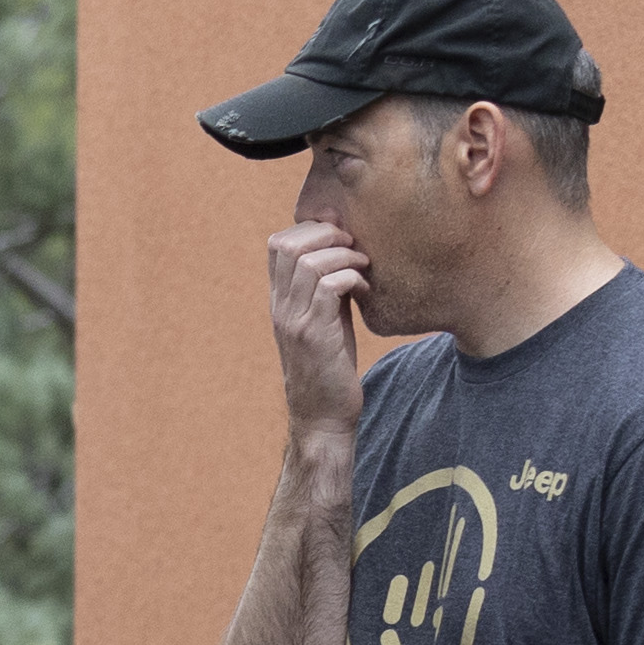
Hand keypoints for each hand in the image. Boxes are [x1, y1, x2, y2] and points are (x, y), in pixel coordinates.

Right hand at [267, 221, 368, 441]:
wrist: (323, 416)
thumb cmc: (329, 366)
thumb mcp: (323, 319)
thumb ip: (324, 287)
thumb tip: (345, 251)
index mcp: (280, 300)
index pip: (277, 243)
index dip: (311, 228)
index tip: (340, 238)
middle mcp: (280, 307)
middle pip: (289, 244)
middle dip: (328, 235)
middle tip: (353, 248)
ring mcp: (294, 320)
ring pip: (310, 262)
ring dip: (345, 257)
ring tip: (363, 269)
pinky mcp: (315, 334)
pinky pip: (331, 287)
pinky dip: (353, 279)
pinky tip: (366, 291)